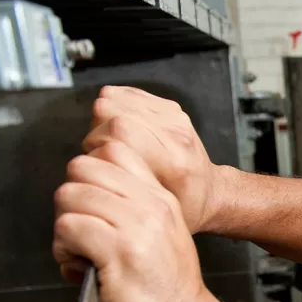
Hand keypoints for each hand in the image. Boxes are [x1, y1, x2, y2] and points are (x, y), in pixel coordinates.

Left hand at [53, 141, 223, 301]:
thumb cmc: (167, 294)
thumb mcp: (163, 237)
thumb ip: (135, 209)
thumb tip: (89, 194)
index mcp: (162, 199)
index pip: (113, 150)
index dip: (90, 177)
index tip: (93, 209)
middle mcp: (152, 207)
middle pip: (84, 167)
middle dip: (72, 199)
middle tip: (82, 233)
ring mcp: (138, 228)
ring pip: (70, 195)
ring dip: (65, 227)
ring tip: (81, 253)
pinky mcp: (120, 253)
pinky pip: (68, 227)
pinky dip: (63, 251)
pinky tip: (79, 268)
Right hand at [85, 86, 220, 233]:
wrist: (210, 192)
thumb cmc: (181, 206)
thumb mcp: (151, 207)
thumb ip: (125, 184)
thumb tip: (91, 162)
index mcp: (174, 163)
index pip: (120, 129)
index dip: (96, 141)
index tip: (98, 161)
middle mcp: (177, 134)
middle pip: (112, 109)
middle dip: (96, 131)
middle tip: (103, 153)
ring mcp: (175, 117)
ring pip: (115, 98)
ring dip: (104, 118)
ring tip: (113, 142)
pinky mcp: (171, 107)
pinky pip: (126, 93)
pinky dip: (116, 107)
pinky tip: (122, 129)